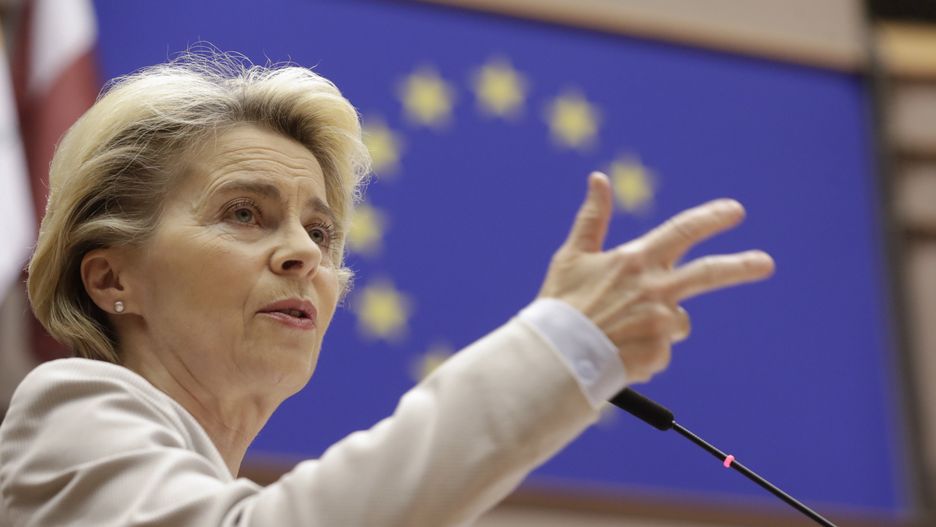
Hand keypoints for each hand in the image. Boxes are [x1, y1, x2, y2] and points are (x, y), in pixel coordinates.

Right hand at [538, 172, 774, 382]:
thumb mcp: (573, 256)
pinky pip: (662, 351)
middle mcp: (655, 289)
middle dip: (742, 265)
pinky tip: (620, 354)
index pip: (683, 230)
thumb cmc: (560, 305)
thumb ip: (592, 217)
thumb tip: (599, 177)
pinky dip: (645, 354)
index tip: (734, 211)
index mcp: (636, 260)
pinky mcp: (659, 353)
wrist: (554, 358)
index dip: (711, 218)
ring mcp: (660, 322)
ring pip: (678, 321)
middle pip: (709, 273)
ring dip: (660, 325)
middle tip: (766, 263)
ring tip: (622, 333)